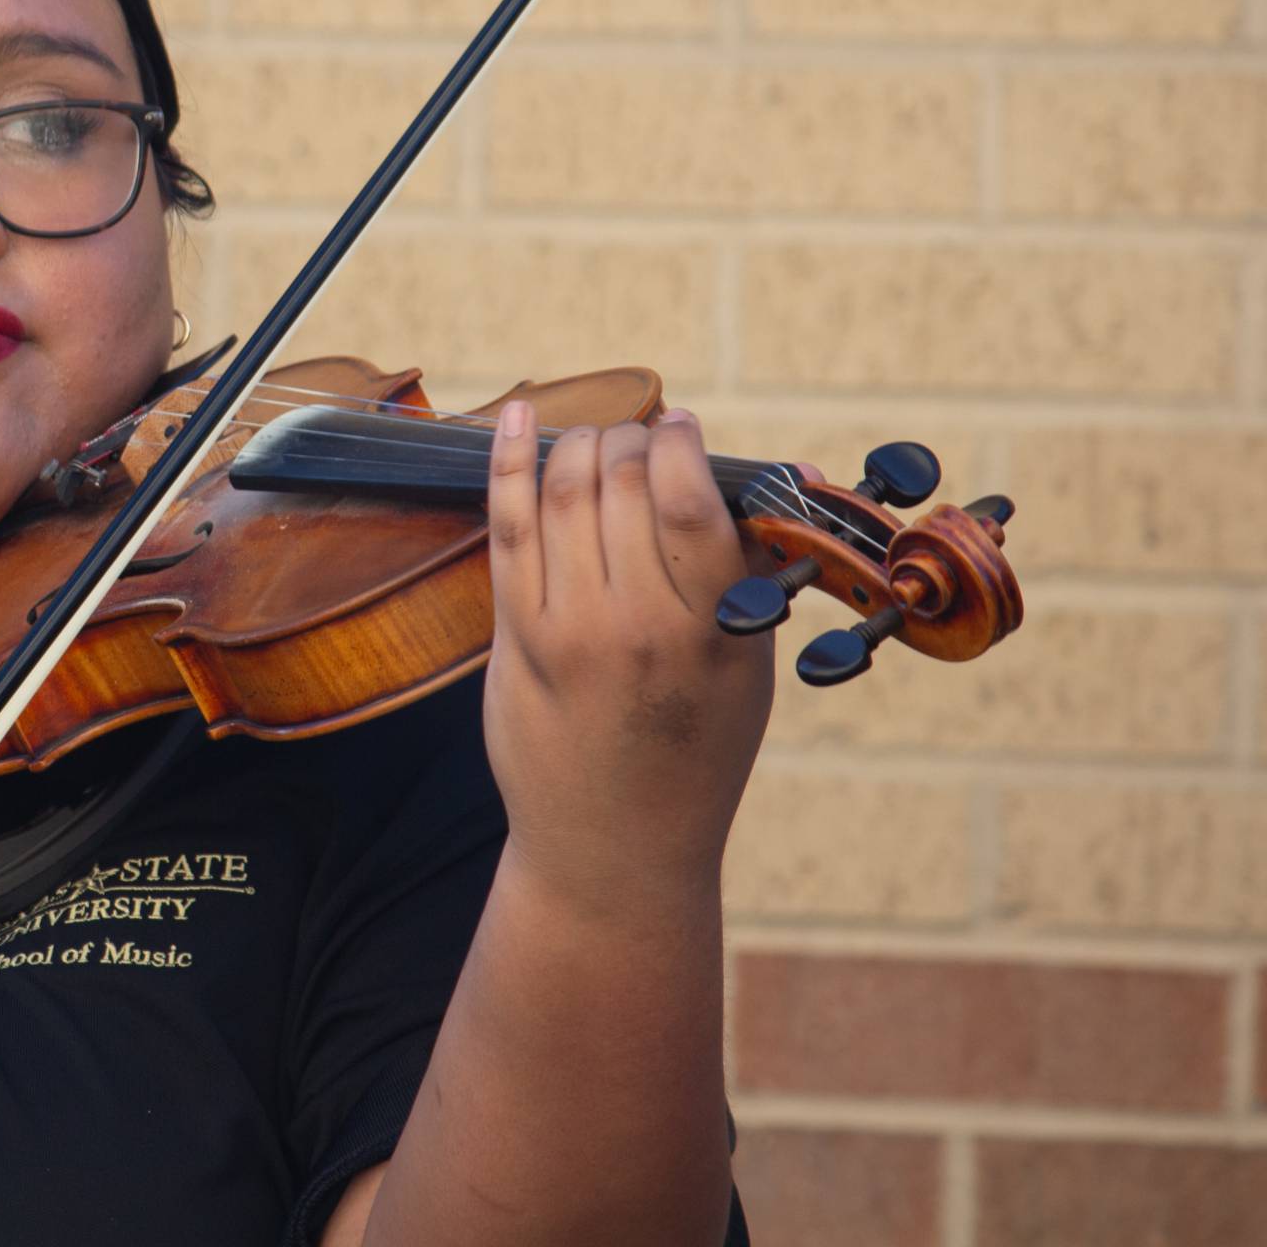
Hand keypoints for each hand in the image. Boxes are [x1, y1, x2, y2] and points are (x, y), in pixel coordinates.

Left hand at [481, 401, 773, 915]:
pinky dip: (508, 461)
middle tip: (634, 438)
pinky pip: (506, 526)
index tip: (680, 425)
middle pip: (620, 482)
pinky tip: (513, 419)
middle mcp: (639, 624)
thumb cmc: (693, 750)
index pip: (688, 498)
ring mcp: (569, 629)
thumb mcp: (748, 668)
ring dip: (575, 445)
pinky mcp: (515, 637)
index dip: (678, 441)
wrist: (615, 848)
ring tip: (590, 441)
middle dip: (626, 438)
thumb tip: (760, 475)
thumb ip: (745, 574)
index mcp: (713, 628)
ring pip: (562, 492)